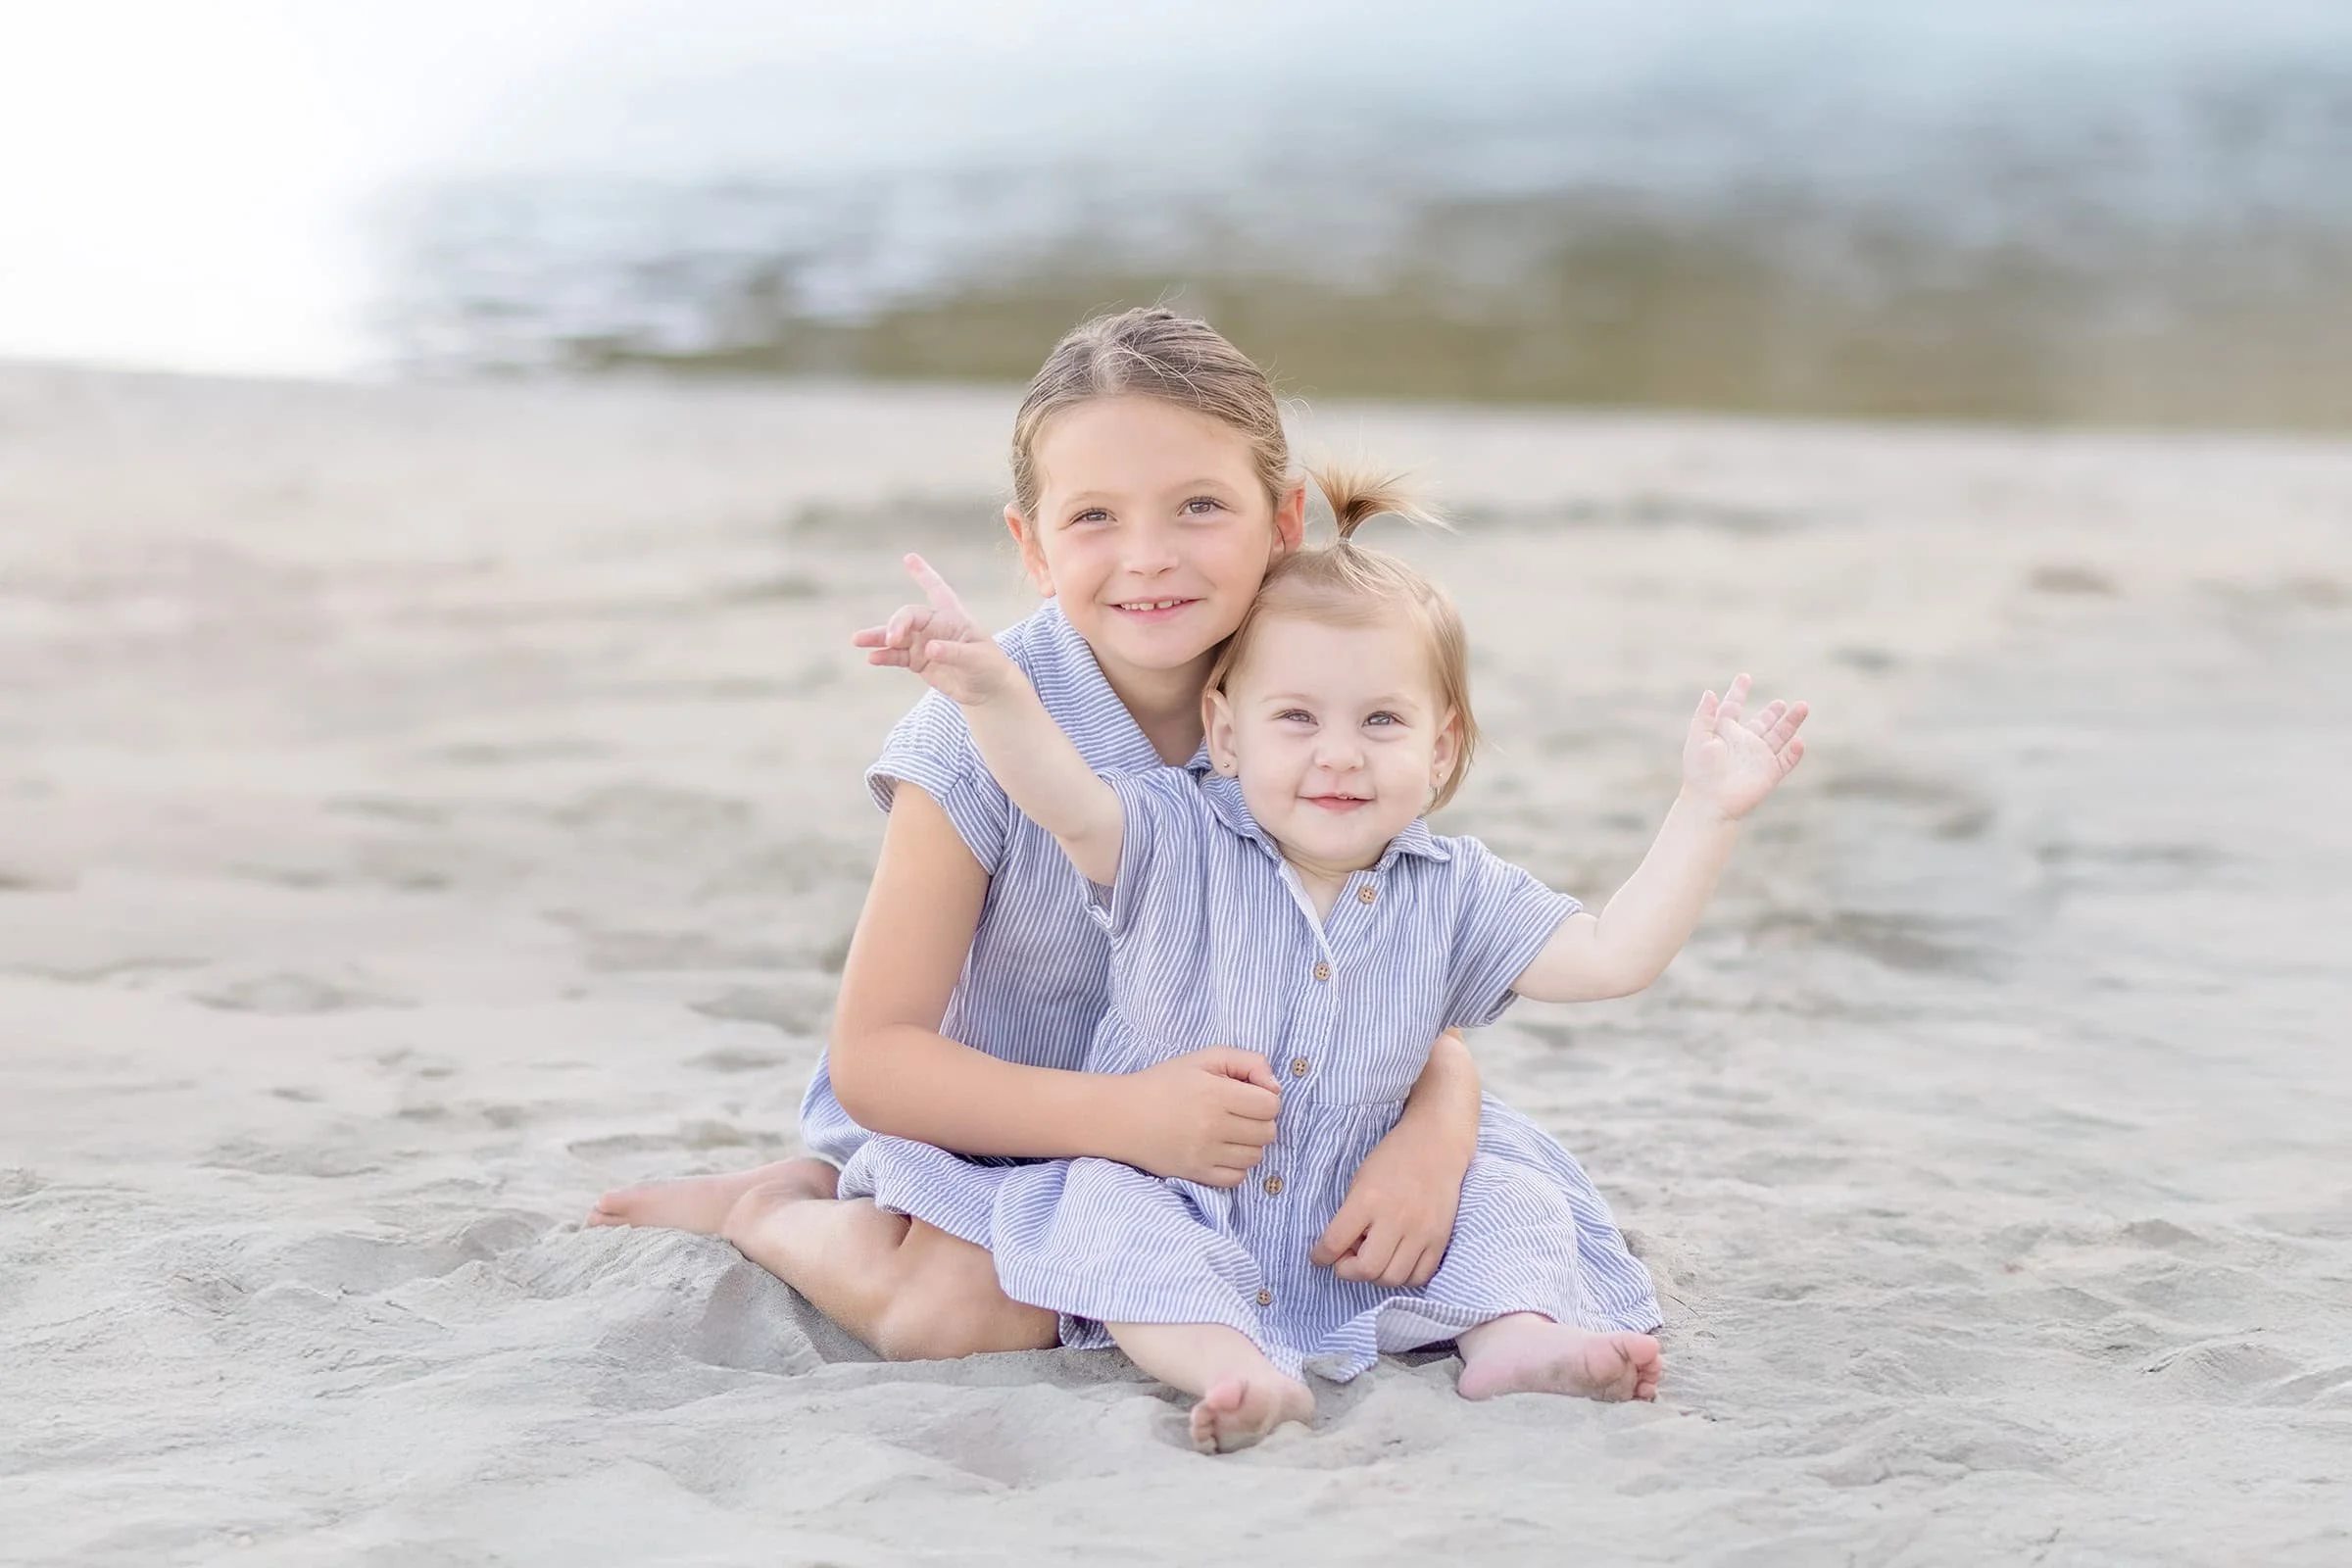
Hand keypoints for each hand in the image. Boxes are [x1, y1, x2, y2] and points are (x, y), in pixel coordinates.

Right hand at [851, 554, 1017, 704]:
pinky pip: (896, 656)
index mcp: (952, 616)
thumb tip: (929, 648)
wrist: (988, 691)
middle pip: (908, 616)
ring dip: (878, 637)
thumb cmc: (989, 667)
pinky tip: (872, 658)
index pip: (936, 589)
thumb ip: (954, 652)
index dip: (923, 574)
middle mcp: (934, 626)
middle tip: (891, 638)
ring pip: (896, 636)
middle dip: (896, 624)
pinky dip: (883, 656)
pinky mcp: (917, 661)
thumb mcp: (977, 658)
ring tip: (858, 640)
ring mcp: (923, 643)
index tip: (909, 558)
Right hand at [1108, 1047, 1281, 1186]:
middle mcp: (1212, 1126)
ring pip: (1256, 1157)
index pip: (1271, 1105)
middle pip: (1267, 1132)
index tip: (1247, 1094)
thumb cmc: (1165, 1082)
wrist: (1122, 1116)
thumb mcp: (1205, 1058)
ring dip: (1249, 1144)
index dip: (1265, 1098)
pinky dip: (1236, 1166)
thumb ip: (1249, 1062)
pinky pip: (1237, 1178)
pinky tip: (1221, 1151)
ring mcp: (1204, 1154)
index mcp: (1216, 1093)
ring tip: (1229, 1132)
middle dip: (1259, 1121)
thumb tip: (1276, 1088)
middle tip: (1238, 1113)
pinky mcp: (1196, 1174)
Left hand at [1310, 1117, 1470, 1287]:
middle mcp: (1395, 1219)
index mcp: (1367, 1199)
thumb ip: (1350, 1216)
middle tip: (1350, 1256)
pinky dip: (1403, 1277)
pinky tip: (1397, 1261)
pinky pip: (1420, 1277)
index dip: (1321, 1257)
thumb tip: (1346, 1250)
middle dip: (1349, 1270)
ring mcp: (1421, 1232)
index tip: (1320, 1257)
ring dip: (1376, 1275)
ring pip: (1393, 1279)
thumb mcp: (1360, 1179)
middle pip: (1367, 1269)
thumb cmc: (1393, 1158)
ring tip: (1375, 1255)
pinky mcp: (1440, 1239)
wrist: (1437, 1144)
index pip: (1334, 1243)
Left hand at [1680, 673, 1807, 819]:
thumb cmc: (1700, 772)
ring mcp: (1758, 758)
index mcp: (1724, 732)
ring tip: (1803, 706)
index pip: (1733, 707)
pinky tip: (1799, 741)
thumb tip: (1710, 692)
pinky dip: (1795, 751)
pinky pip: (1786, 760)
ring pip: (1780, 736)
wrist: (1709, 803)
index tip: (1745, 677)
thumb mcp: (1698, 739)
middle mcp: (1744, 743)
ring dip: (1791, 722)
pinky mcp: (1770, 773)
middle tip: (1781, 702)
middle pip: (1763, 722)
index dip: (1739, 692)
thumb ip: (1704, 715)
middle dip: (1773, 712)